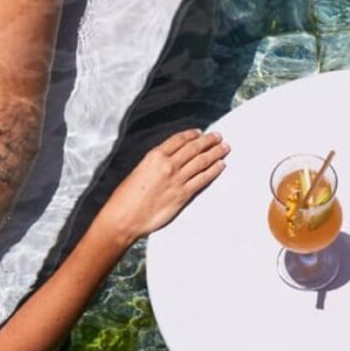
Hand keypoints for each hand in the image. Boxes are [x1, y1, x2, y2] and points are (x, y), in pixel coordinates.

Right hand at [96, 129, 227, 244]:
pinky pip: (203, 179)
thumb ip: (155, 164)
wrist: (124, 218)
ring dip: (216, 153)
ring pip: (202, 161)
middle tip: (218, 136)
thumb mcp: (139, 170)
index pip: (179, 140)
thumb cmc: (126, 197)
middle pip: (194, 148)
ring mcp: (177, 179)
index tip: (200, 133)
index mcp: (154, 155)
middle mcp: (168, 165)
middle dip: (208, 141)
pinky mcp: (183, 195)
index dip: (192, 135)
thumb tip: (170, 160)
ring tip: (224, 148)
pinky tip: (220, 165)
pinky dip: (214, 170)